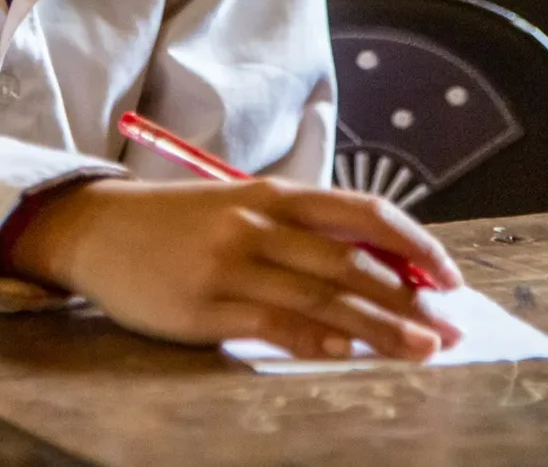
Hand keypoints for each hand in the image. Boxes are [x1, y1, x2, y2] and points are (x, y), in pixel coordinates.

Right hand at [1, 178, 462, 360]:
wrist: (98, 229)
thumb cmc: (178, 224)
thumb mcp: (240, 208)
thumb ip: (298, 230)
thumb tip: (373, 265)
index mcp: (273, 194)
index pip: (362, 213)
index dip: (414, 244)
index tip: (450, 275)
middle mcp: (258, 223)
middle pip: (350, 260)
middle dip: (410, 297)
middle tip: (449, 327)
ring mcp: (230, 264)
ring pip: (322, 295)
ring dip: (379, 326)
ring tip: (420, 349)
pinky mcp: (205, 304)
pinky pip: (273, 323)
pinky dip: (315, 339)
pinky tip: (347, 352)